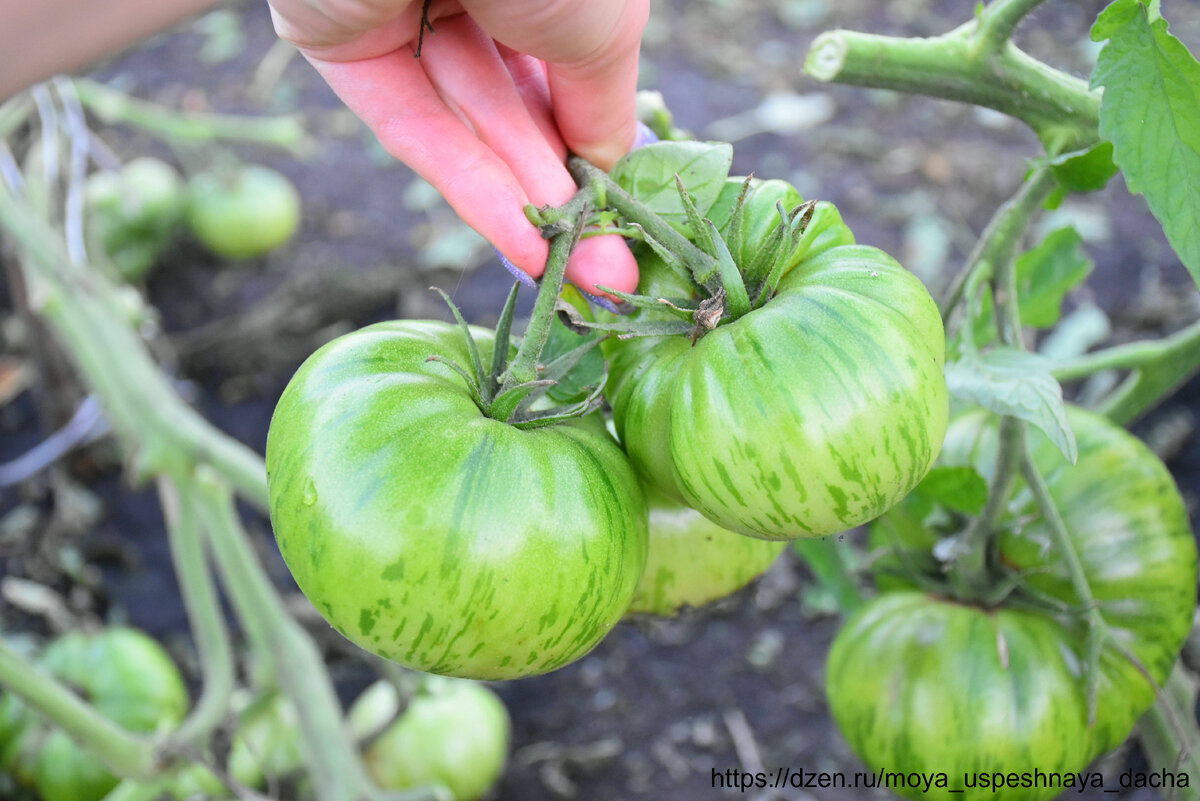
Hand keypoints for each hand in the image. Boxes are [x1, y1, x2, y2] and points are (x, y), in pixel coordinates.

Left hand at [268, 0, 648, 297]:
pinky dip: (471, 189)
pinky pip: (416, 125)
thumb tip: (613, 172)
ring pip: (476, 126)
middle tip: (611, 282)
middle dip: (571, 201)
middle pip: (525, 112)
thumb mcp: (604, 30)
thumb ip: (605, 104)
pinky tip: (523, 246)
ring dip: (529, 205)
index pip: (574, 75)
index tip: (631, 231)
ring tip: (576, 277)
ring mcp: (410, 15)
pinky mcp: (346, 45)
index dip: (602, 157)